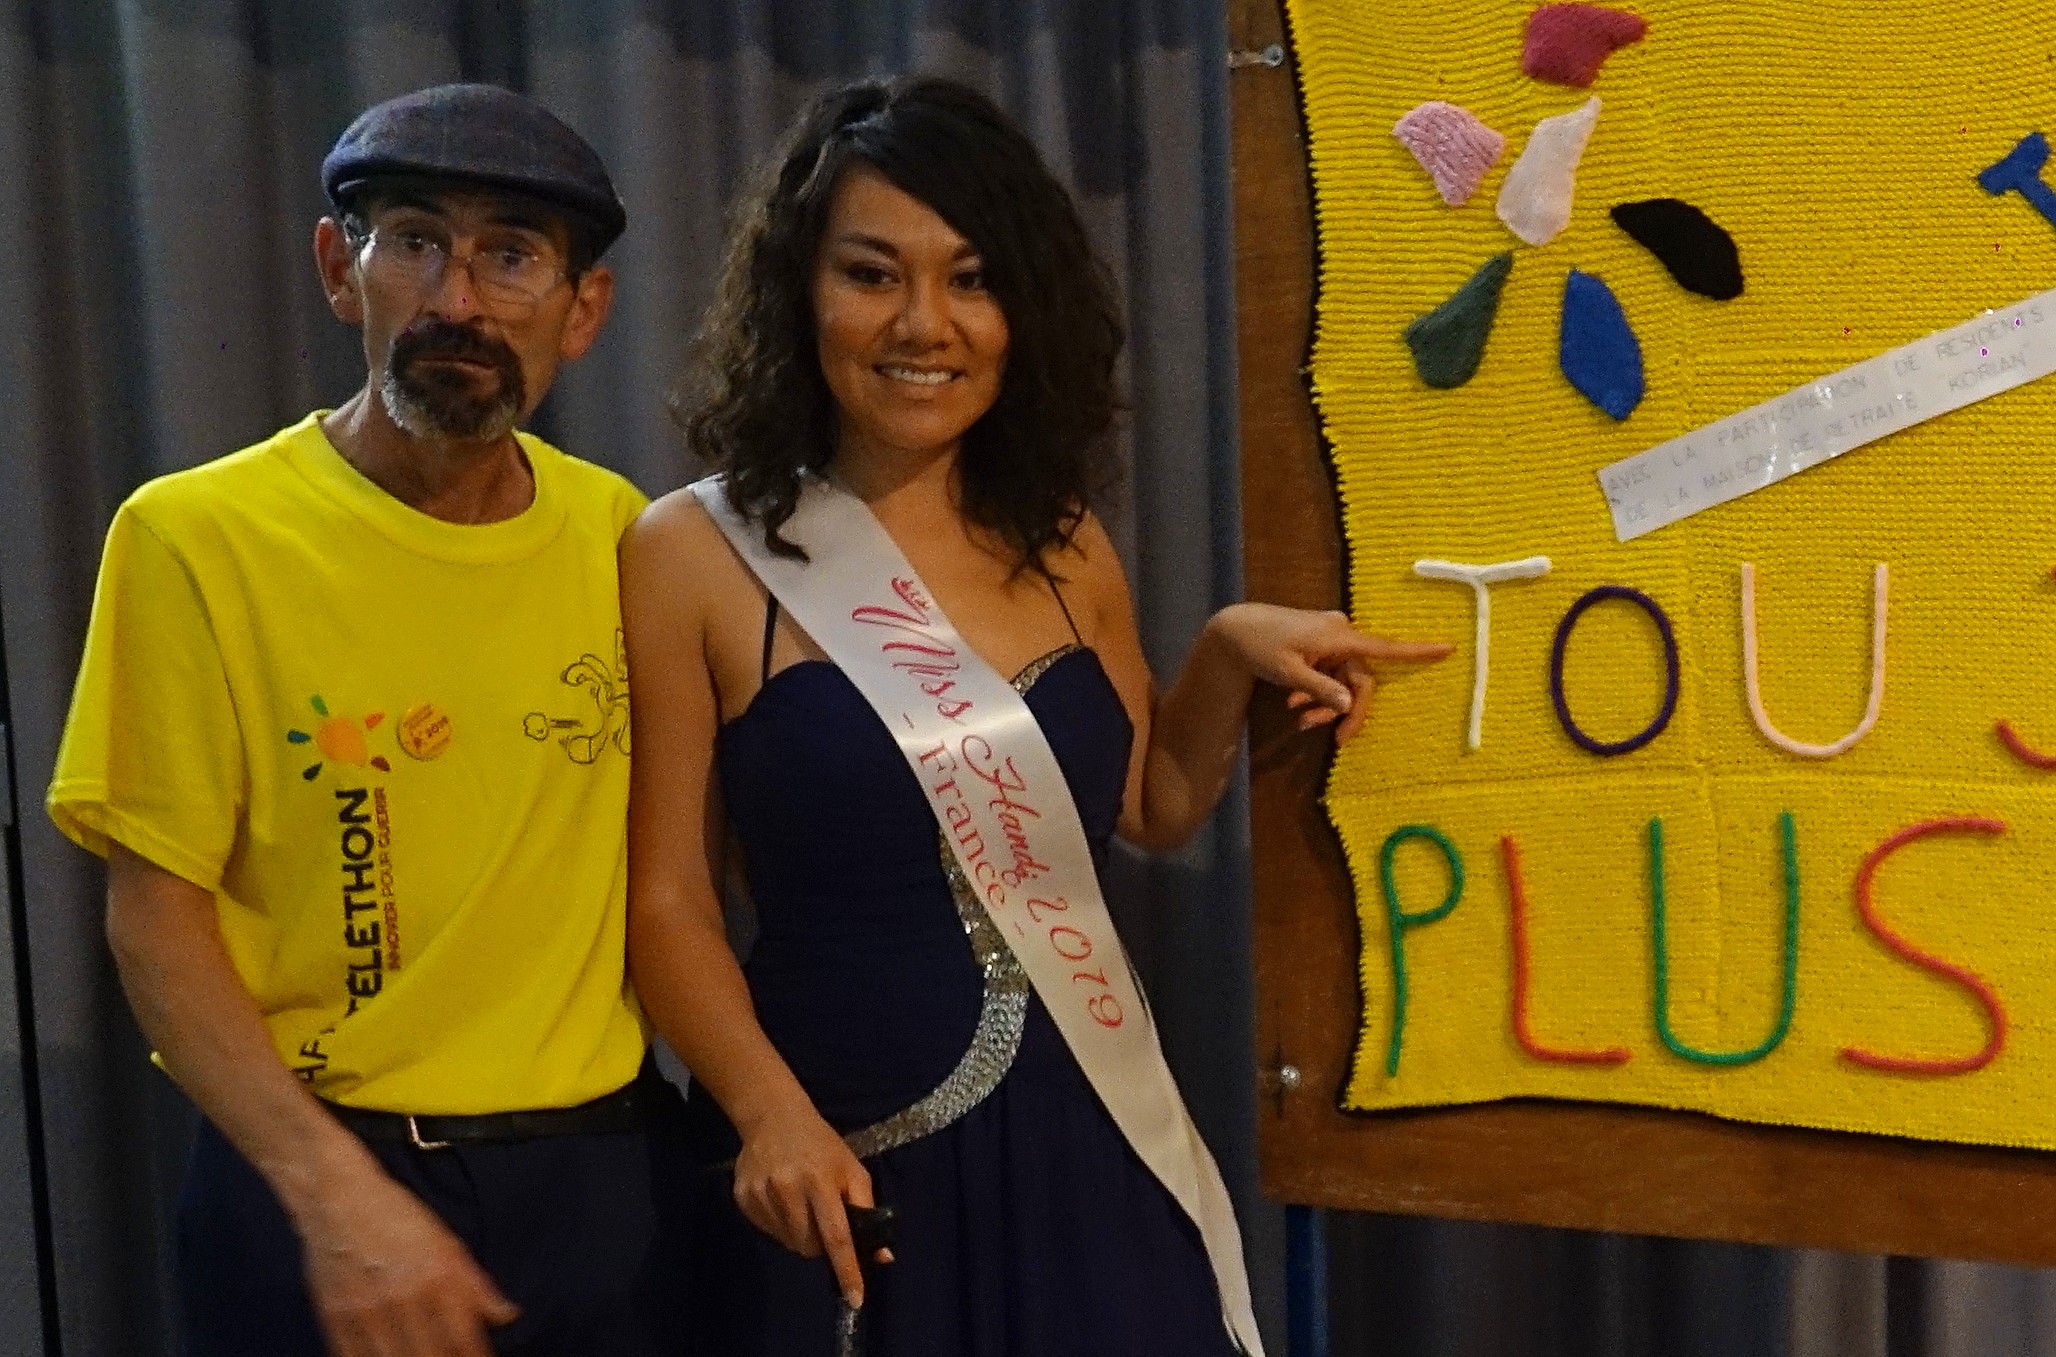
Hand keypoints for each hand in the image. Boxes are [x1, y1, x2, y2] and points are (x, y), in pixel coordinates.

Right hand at [293, 1163, 518, 1356]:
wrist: (337, 1199)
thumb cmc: (397, 1217)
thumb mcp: (446, 1242)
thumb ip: (476, 1284)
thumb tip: (507, 1315)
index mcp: (435, 1277)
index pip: (464, 1338)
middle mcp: (403, 1298)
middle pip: (431, 1356)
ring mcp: (366, 1311)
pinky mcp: (335, 1318)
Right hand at [733, 1104, 886, 1307]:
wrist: (772, 1117)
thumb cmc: (821, 1145)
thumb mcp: (852, 1169)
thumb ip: (867, 1210)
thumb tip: (882, 1256)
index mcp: (820, 1181)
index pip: (836, 1236)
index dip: (847, 1270)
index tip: (856, 1299)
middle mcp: (787, 1190)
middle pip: (809, 1246)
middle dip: (822, 1245)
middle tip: (822, 1218)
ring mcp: (761, 1195)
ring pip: (789, 1244)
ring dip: (801, 1236)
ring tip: (801, 1206)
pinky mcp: (743, 1200)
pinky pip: (768, 1232)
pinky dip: (781, 1227)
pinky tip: (781, 1200)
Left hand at [1213, 603, 1450, 743]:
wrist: (1233, 631)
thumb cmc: (1259, 648)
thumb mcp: (1289, 673)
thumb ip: (1320, 690)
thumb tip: (1348, 704)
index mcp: (1338, 636)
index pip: (1385, 648)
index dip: (1418, 652)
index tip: (1449, 648)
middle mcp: (1340, 634)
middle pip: (1359, 679)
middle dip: (1344, 710)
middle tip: (1333, 740)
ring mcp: (1330, 639)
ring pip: (1342, 680)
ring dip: (1325, 704)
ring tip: (1298, 718)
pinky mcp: (1320, 645)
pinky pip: (1329, 673)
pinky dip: (1316, 691)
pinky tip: (1293, 703)